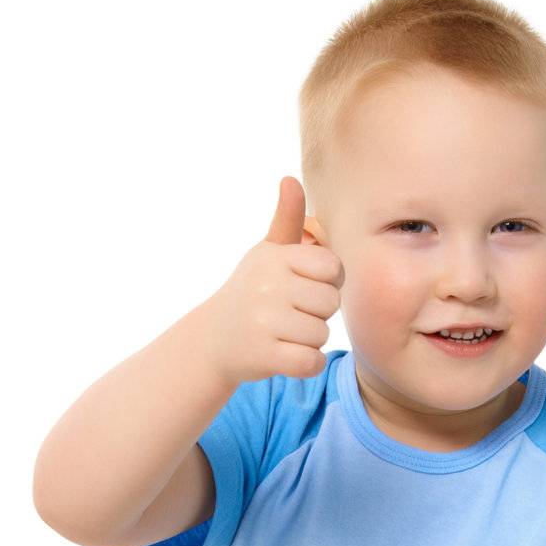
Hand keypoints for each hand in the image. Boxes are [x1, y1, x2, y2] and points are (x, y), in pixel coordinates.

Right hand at [201, 175, 344, 385]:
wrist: (212, 340)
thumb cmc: (250, 293)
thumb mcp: (266, 254)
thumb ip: (286, 220)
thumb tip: (290, 180)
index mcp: (274, 259)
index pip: (333, 268)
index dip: (326, 283)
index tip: (304, 288)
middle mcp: (266, 287)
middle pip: (330, 303)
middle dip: (317, 314)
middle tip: (290, 315)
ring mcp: (263, 322)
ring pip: (321, 335)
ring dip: (309, 341)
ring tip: (283, 334)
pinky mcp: (263, 355)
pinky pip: (310, 362)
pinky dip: (306, 365)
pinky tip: (287, 356)